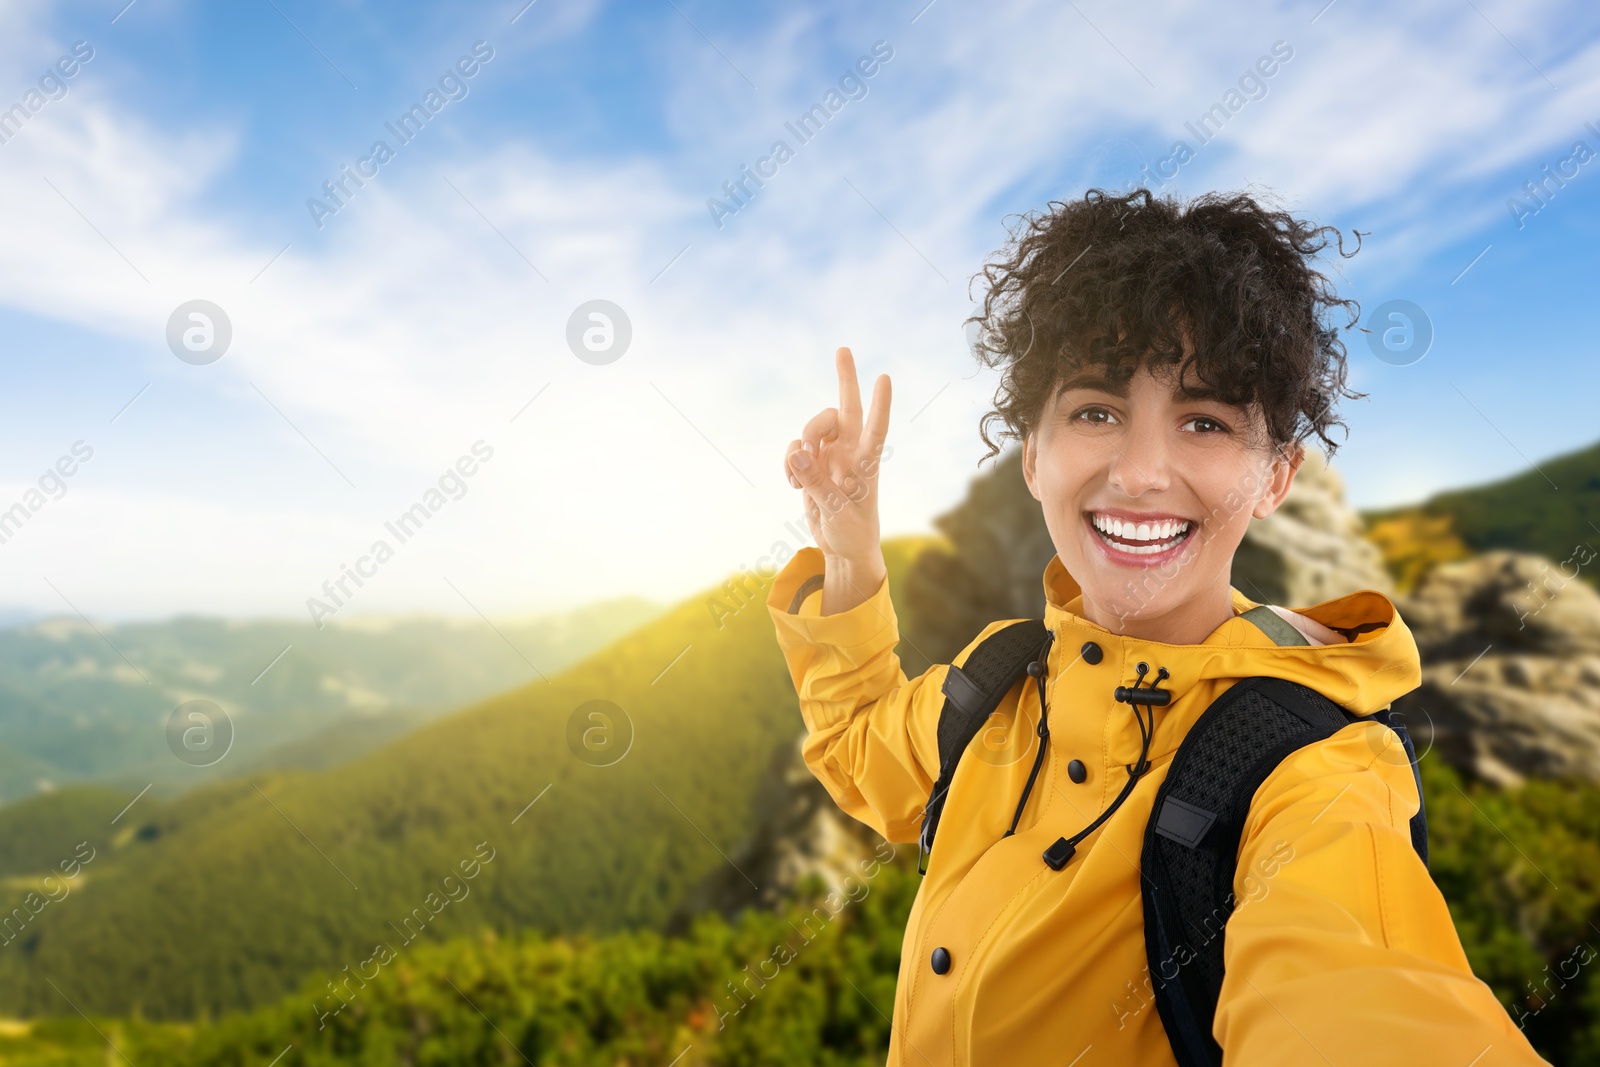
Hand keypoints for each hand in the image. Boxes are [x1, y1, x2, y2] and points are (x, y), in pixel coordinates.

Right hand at [785, 347, 890, 612]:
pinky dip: (789, 462)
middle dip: (845, 378)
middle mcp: (850, 451)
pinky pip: (795, 448)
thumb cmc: (853, 532)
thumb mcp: (837, 512)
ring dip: (801, 442)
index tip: (884, 378)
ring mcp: (830, 454)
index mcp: (866, 464)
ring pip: (812, 427)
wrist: (842, 547)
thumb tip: (796, 453)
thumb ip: (817, 483)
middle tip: (843, 348)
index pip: (875, 428)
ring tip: (798, 475)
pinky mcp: (812, 463)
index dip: (880, 405)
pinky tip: (793, 483)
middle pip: (845, 408)